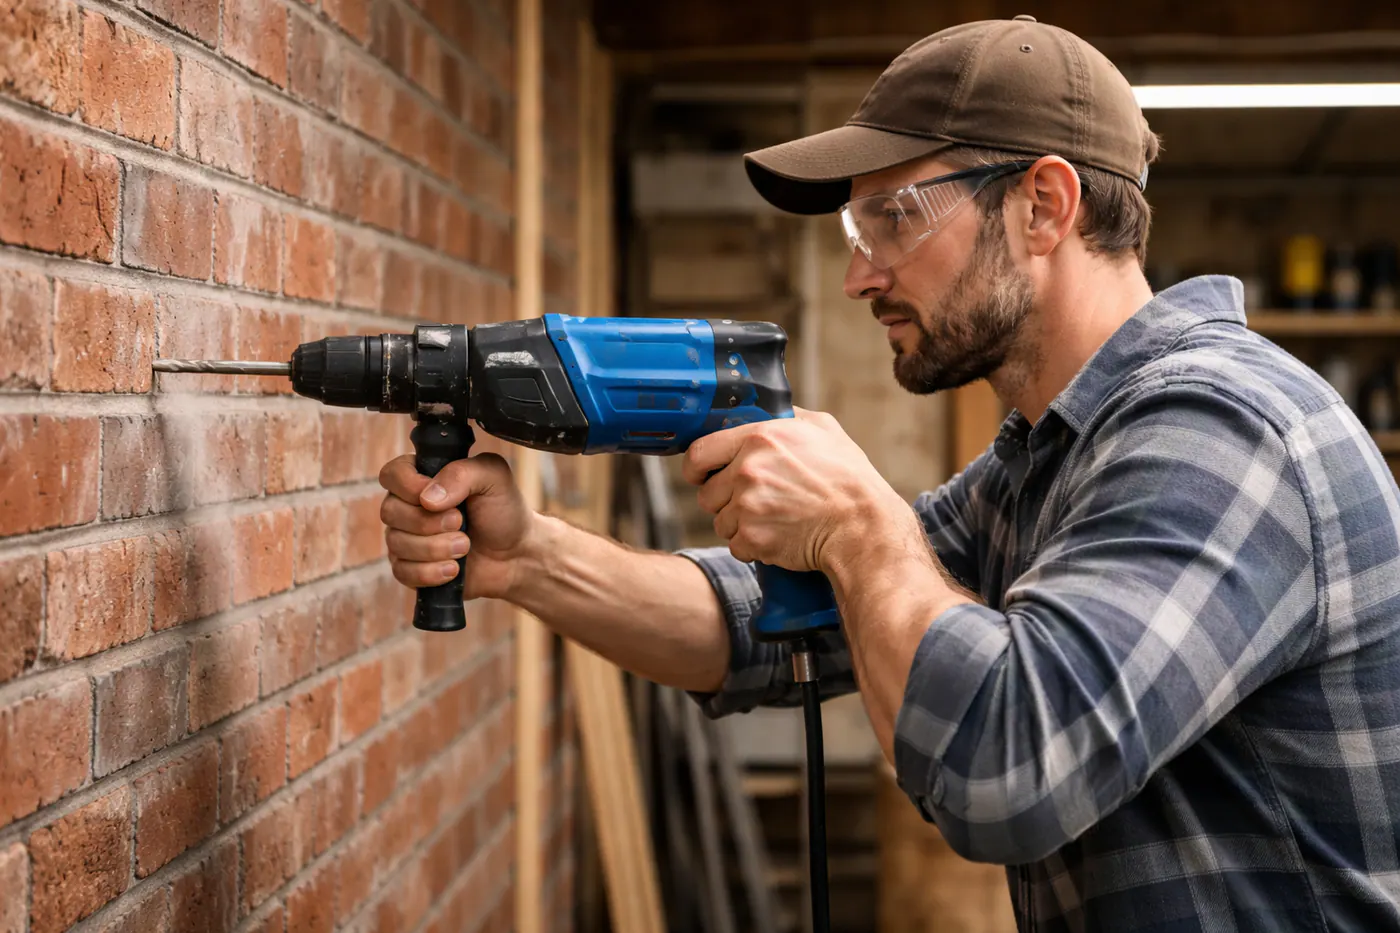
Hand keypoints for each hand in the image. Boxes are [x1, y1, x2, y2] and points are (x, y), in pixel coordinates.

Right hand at [378, 453, 535, 599]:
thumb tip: (427, 498)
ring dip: (436, 548)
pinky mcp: (410, 568)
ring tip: (465, 546)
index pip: (391, 475)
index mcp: (423, 476)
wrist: (516, 554)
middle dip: (429, 522)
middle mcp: (408, 506)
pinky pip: (402, 572)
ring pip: (397, 544)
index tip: (439, 499)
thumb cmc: (503, 510)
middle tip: (461, 523)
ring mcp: (406, 538)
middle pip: (390, 511)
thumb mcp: (493, 477)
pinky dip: (431, 572)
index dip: (409, 487)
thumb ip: (462, 473)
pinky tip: (454, 568)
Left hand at [680, 408, 909, 572]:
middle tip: (756, 501)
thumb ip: (787, 416)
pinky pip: (735, 546)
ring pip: (721, 522)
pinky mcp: (753, 539)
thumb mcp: (823, 429)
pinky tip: (779, 535)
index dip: (697, 468)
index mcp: (759, 438)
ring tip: (775, 518)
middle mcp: (747, 471)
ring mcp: (748, 507)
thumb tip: (764, 410)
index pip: (699, 453)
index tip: (702, 475)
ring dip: (740, 524)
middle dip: (725, 500)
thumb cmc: (848, 478)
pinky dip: (753, 546)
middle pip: (707, 494)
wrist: (862, 527)